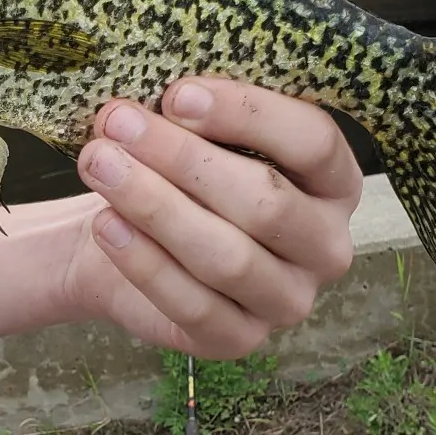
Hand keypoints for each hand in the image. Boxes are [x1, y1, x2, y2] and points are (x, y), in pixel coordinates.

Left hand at [61, 79, 359, 358]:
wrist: (132, 238)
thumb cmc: (181, 172)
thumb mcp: (199, 133)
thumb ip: (198, 116)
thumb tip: (165, 101)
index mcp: (335, 181)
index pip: (313, 142)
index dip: (247, 114)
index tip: (177, 94)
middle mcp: (326, 245)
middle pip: (268, 202)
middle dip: (184, 159)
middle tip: (119, 124)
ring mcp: (289, 300)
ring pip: (228, 256)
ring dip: (156, 205)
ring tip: (100, 164)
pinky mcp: (240, 340)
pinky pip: (194, 305)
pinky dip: (145, 262)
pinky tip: (107, 222)